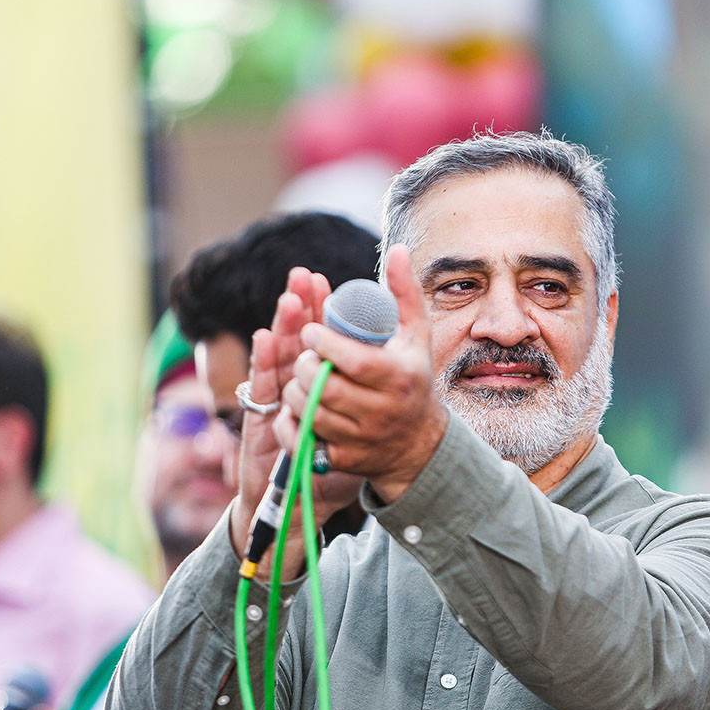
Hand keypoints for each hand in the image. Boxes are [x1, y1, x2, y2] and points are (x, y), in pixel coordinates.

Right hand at [231, 267, 363, 580]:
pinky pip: (262, 388)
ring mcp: (275, 403)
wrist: (303, 506)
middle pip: (292, 340)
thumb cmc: (333, 461)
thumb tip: (395, 372)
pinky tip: (265, 339)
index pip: (315, 339)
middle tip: (304, 277)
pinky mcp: (261, 420)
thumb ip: (373, 398)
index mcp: (318, 384)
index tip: (322, 281)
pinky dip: (262, 362)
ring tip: (290, 297)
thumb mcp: (361, 424)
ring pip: (276, 357)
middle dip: (299, 308)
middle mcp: (294, 388)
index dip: (316, 310)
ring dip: (282, 326)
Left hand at [279, 245, 447, 503]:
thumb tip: (397, 249)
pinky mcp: (345, 460)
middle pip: (325, 387)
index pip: (352, 360)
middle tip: (304, 356)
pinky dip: (291, 425)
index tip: (311, 331)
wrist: (418, 444)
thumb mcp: (416, 335)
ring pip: (310, 414)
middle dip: (305, 367)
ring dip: (295, 393)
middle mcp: (382, 411)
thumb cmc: (413, 378)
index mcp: (398, 377)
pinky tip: (296, 409)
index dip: (323, 344)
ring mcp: (362, 439)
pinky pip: (304, 442)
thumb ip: (404, 293)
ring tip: (301, 379)